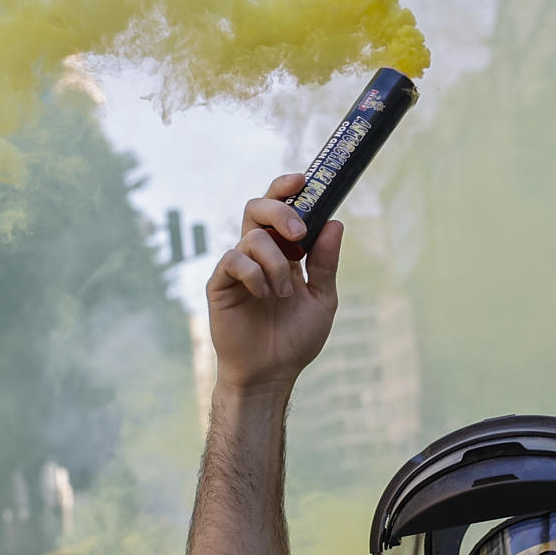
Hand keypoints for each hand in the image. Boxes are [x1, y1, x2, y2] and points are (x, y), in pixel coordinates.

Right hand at [206, 174, 343, 391]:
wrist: (271, 374)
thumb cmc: (294, 339)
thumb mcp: (322, 299)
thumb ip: (325, 263)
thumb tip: (335, 223)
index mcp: (283, 253)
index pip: (280, 210)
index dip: (287, 189)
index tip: (304, 180)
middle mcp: (258, 255)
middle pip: (257, 208)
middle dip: (280, 211)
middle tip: (298, 233)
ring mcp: (237, 268)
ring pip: (252, 238)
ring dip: (275, 263)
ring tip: (283, 295)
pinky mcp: (220, 285)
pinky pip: (234, 261)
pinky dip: (254, 274)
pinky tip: (263, 295)